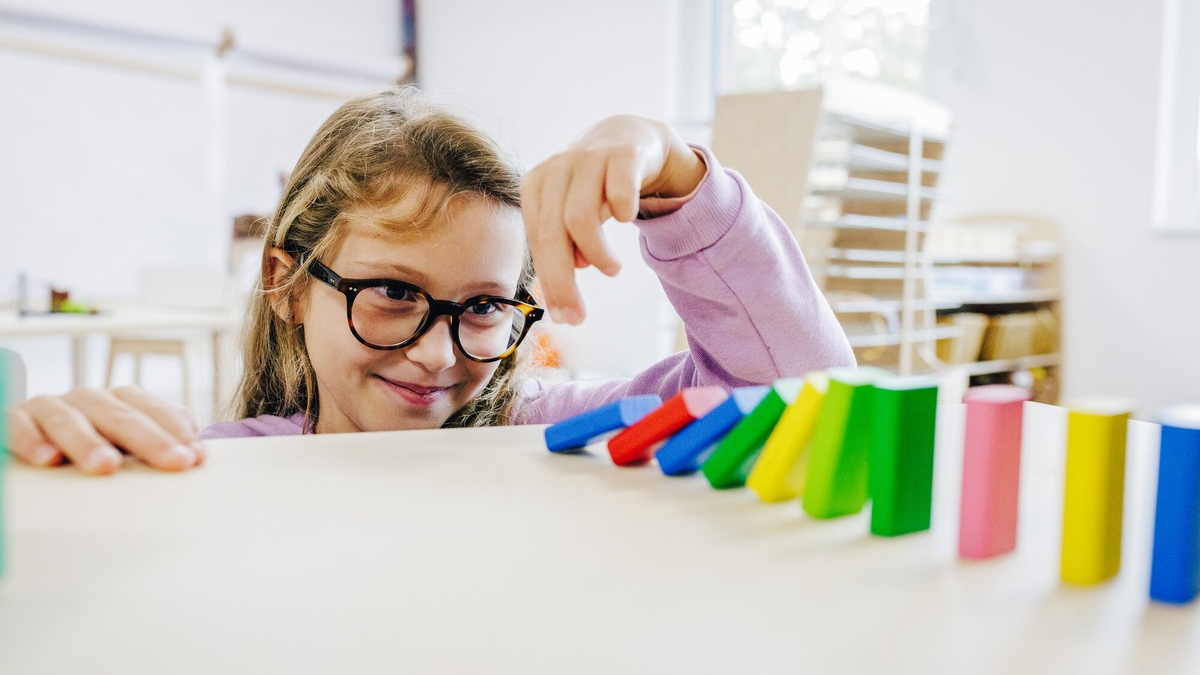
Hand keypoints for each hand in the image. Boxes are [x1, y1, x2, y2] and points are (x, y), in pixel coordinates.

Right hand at [5, 385, 205, 473]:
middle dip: (149, 439)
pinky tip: (47, 460)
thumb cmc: (85, 442)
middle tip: (174, 461)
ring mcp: (48, 408)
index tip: (197, 457)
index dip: (175, 429)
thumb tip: (195, 438)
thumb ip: (155, 435)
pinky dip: (31, 440)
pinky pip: (18, 426)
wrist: (28, 438)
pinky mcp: (12, 420)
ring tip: (107, 466)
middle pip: (119, 414)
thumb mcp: (121, 440)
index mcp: (116, 401)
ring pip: (69, 419)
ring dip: (88, 442)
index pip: (150, 409)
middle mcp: (85, 399)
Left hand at [521, 115, 705, 324]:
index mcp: (536, 186)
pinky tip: (627, 220)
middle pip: (552, 233)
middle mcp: (557, 169)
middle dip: (563, 281)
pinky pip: (619, 186)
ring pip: (580, 216)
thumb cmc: (597, 184)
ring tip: (611, 270)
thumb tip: (568, 283)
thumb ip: (565, 246)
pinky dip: (622, 208)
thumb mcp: (573, 213)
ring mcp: (589, 158)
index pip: (537, 241)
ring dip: (596, 253)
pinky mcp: (623, 152)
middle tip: (579, 315)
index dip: (549, 282)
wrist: (631, 136)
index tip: (564, 317)